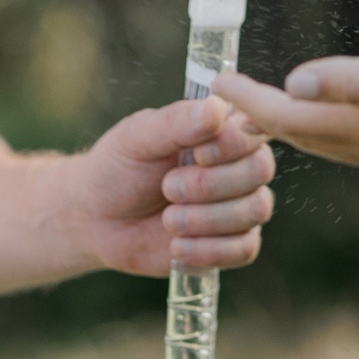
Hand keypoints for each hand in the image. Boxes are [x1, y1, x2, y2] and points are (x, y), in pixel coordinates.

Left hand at [61, 95, 275, 275]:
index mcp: (222, 130)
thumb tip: (217, 108)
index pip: (255, 130)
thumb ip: (177, 121)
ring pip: (255, 210)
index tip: (196, 154)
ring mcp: (239, 204)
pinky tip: (177, 247)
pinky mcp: (232, 242)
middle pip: (260, 170)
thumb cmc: (120, 167)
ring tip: (168, 220)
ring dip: (207, 219)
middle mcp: (239, 164)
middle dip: (210, 185)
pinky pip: (246, 248)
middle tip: (168, 188)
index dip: (232, 145)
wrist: (98, 218)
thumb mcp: (138, 137)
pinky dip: (211, 250)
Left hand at [216, 35, 358, 177]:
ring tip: (255, 111)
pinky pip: (352, 144)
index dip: (250, 101)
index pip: (294, 117)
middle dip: (257, 117)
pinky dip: (322, 131)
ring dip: (287, 127)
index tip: (213, 80)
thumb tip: (295, 85)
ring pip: (326, 143)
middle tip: (217, 95)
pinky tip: (325, 121)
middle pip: (302, 135)